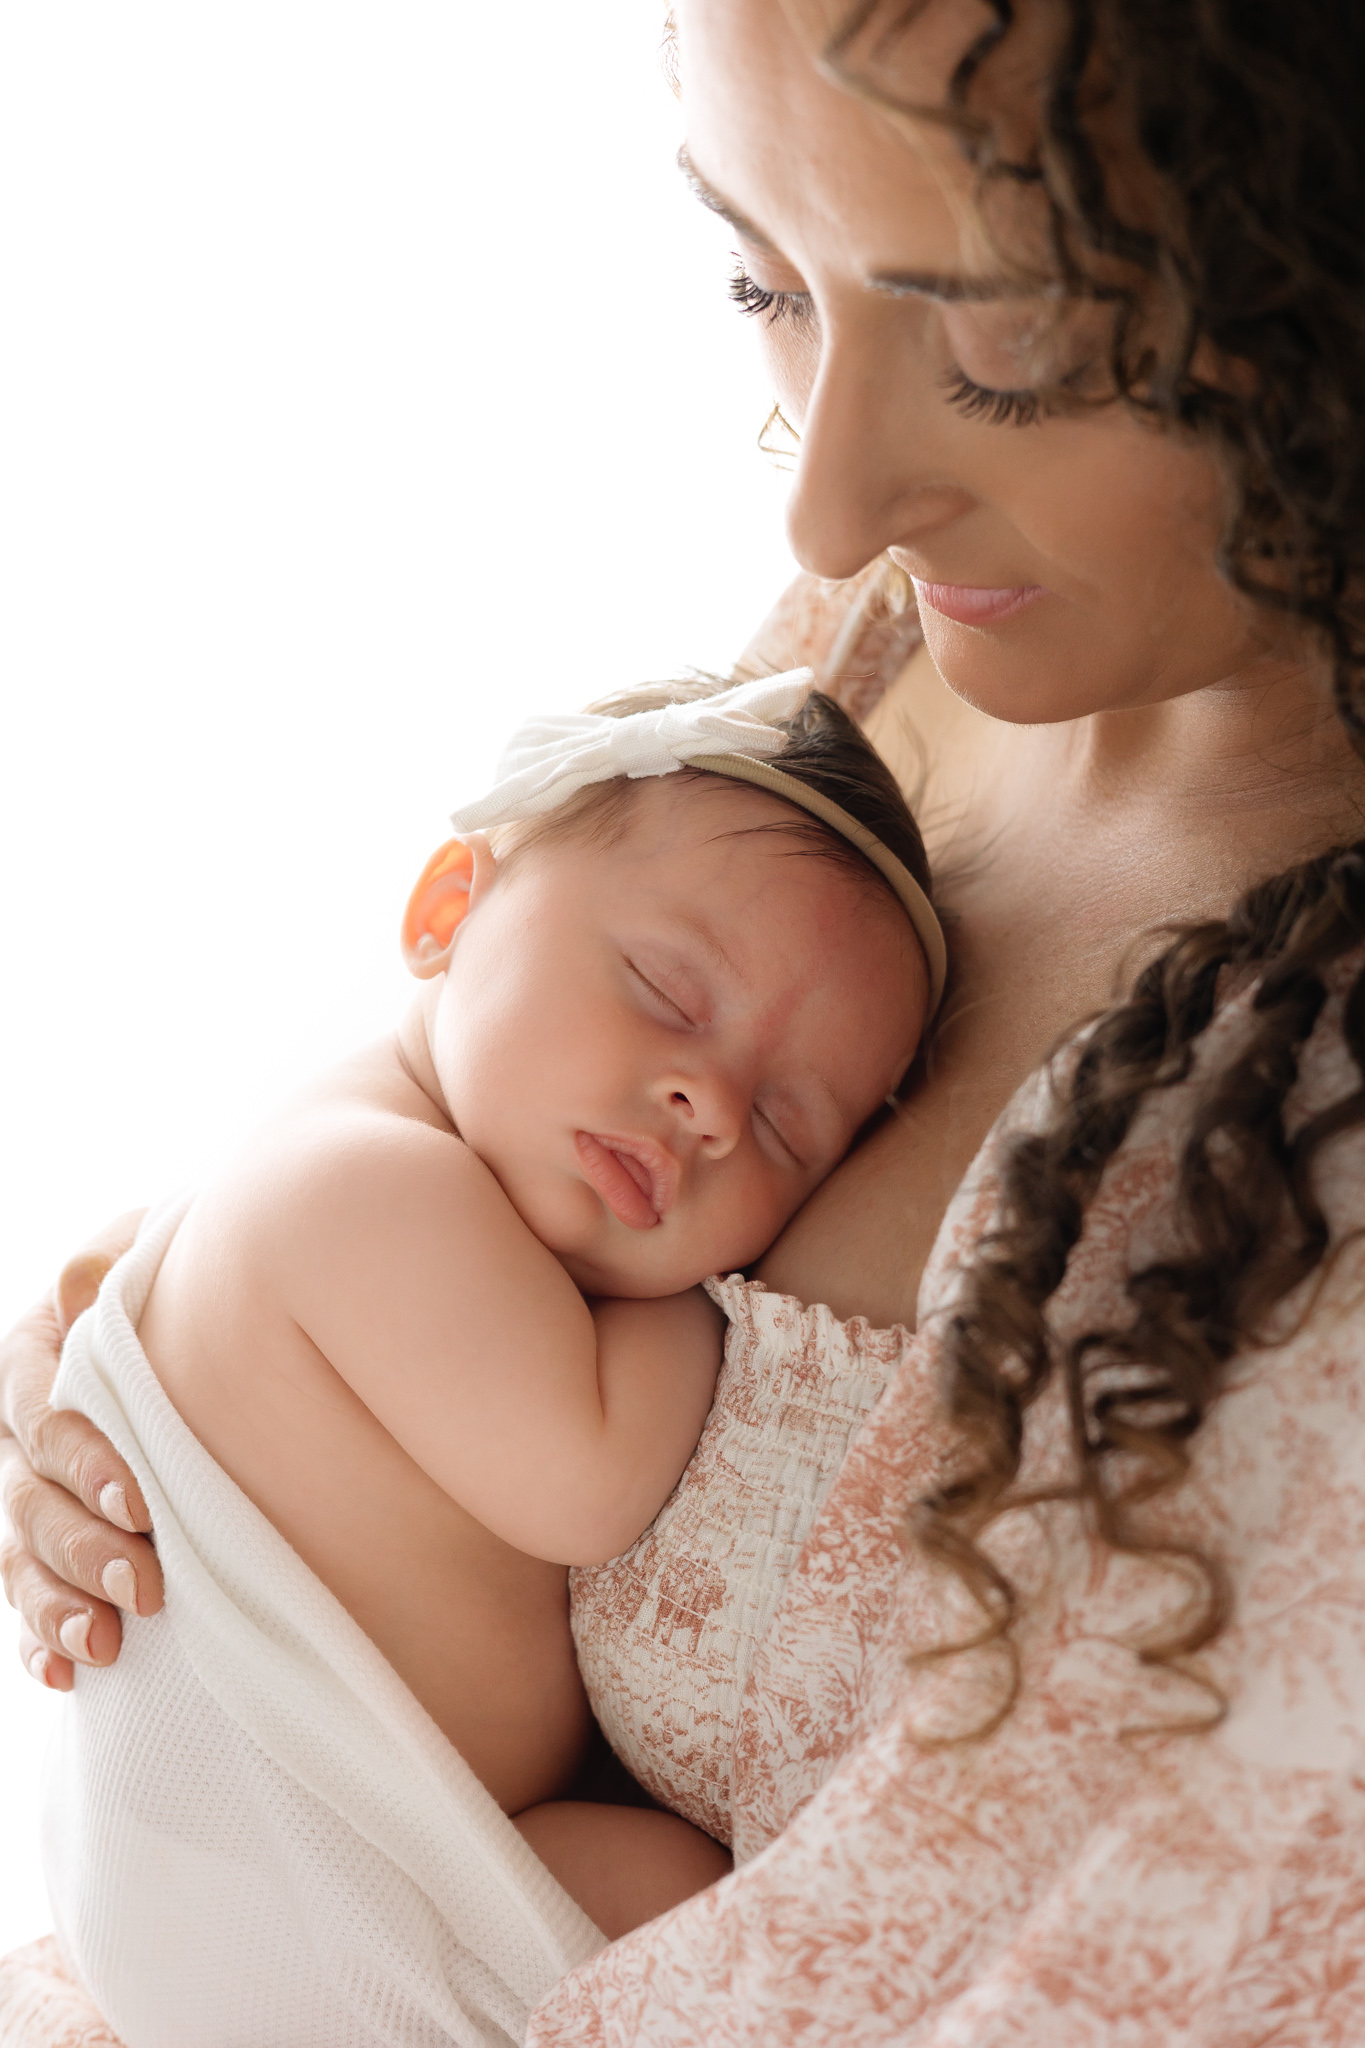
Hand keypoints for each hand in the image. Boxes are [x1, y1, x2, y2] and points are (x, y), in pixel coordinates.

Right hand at [0, 1211, 162, 1689]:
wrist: (208, 1304)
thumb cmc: (182, 1273)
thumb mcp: (150, 1248)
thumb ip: (115, 1266)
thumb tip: (81, 1283)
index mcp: (34, 1356)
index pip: (42, 1415)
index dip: (84, 1463)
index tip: (141, 1502)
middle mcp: (16, 1432)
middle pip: (28, 1501)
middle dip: (84, 1550)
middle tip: (148, 1586)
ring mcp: (26, 1492)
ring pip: (20, 1558)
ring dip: (56, 1606)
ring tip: (104, 1645)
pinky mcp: (49, 1541)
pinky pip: (29, 1599)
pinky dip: (41, 1638)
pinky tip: (65, 1674)